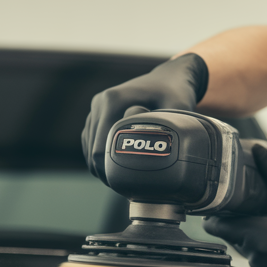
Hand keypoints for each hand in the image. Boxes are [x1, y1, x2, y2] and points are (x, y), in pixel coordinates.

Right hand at [81, 53, 208, 182]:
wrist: (168, 78)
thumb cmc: (175, 93)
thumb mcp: (177, 109)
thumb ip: (167, 130)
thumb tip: (158, 157)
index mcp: (113, 101)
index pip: (100, 148)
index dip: (111, 172)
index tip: (129, 184)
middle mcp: (99, 103)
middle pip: (92, 151)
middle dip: (107, 172)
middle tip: (127, 187)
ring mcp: (95, 109)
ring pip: (89, 149)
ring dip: (102, 166)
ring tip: (124, 180)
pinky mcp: (96, 116)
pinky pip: (90, 143)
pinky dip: (100, 158)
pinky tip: (117, 168)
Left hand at [203, 145, 266, 266]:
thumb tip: (260, 151)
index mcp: (258, 236)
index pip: (217, 226)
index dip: (216, 214)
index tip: (222, 204)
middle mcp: (256, 258)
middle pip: (233, 236)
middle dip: (242, 223)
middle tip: (258, 209)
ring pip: (248, 250)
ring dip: (256, 239)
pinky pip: (263, 264)